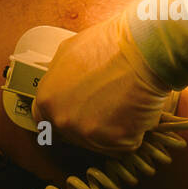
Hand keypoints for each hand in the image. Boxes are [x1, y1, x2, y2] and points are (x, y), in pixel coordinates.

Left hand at [31, 11, 171, 153]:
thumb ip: (58, 76)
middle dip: (88, 123)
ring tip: (124, 100)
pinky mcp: (115, 141)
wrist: (143, 48)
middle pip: (72, 134)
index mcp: (47, 99)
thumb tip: (62, 87)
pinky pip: (124, 144)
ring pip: (99, 142)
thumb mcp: (68, 52)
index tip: (75, 113)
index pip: (44, 120)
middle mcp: (62, 120)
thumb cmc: (109, 44)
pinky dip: (133, 132)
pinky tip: (137, 108)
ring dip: (112, 128)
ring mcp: (87, 133)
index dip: (61, 116)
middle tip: (107, 105)